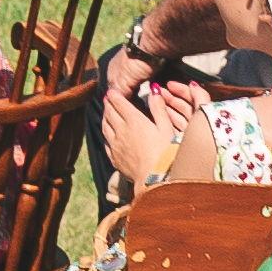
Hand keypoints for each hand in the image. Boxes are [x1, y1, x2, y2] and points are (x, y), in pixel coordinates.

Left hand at [100, 67, 199, 187]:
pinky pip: (106, 141)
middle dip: (108, 104)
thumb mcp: (167, 128)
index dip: (114, 96)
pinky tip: (108, 133)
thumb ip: (159, 108)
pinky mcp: (114, 157)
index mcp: (135, 121)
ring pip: (105, 126)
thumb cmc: (166, 153)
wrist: (155, 180)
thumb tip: (155, 90)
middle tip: (107, 99)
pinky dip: (106, 133)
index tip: (111, 91)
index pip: (119, 103)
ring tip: (106, 112)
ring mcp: (115, 145)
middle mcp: (121, 131)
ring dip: (105, 117)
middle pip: (110, 113)